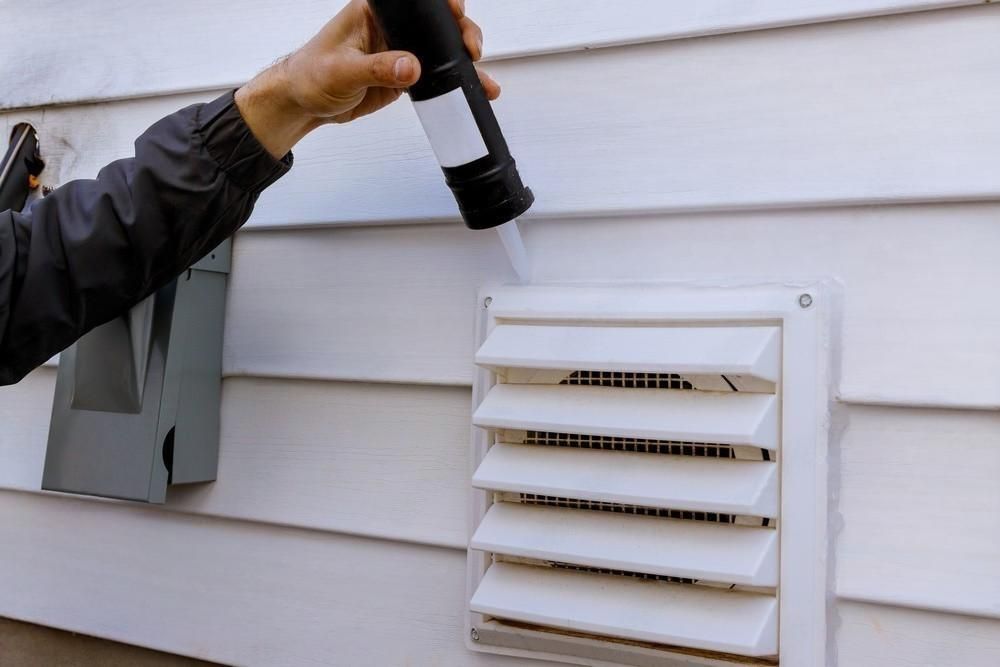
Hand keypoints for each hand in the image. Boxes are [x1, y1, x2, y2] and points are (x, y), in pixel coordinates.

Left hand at [235, 0, 499, 158]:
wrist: (302, 103)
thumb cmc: (310, 75)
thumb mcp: (343, 71)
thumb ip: (378, 68)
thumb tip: (411, 67)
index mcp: (375, 12)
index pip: (416, 3)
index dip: (442, 6)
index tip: (457, 13)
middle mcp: (391, 29)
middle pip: (437, 26)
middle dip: (461, 35)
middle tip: (470, 51)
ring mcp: (399, 52)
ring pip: (440, 53)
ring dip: (462, 64)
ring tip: (482, 79)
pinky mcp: (401, 76)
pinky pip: (433, 78)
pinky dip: (451, 86)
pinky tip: (469, 92)